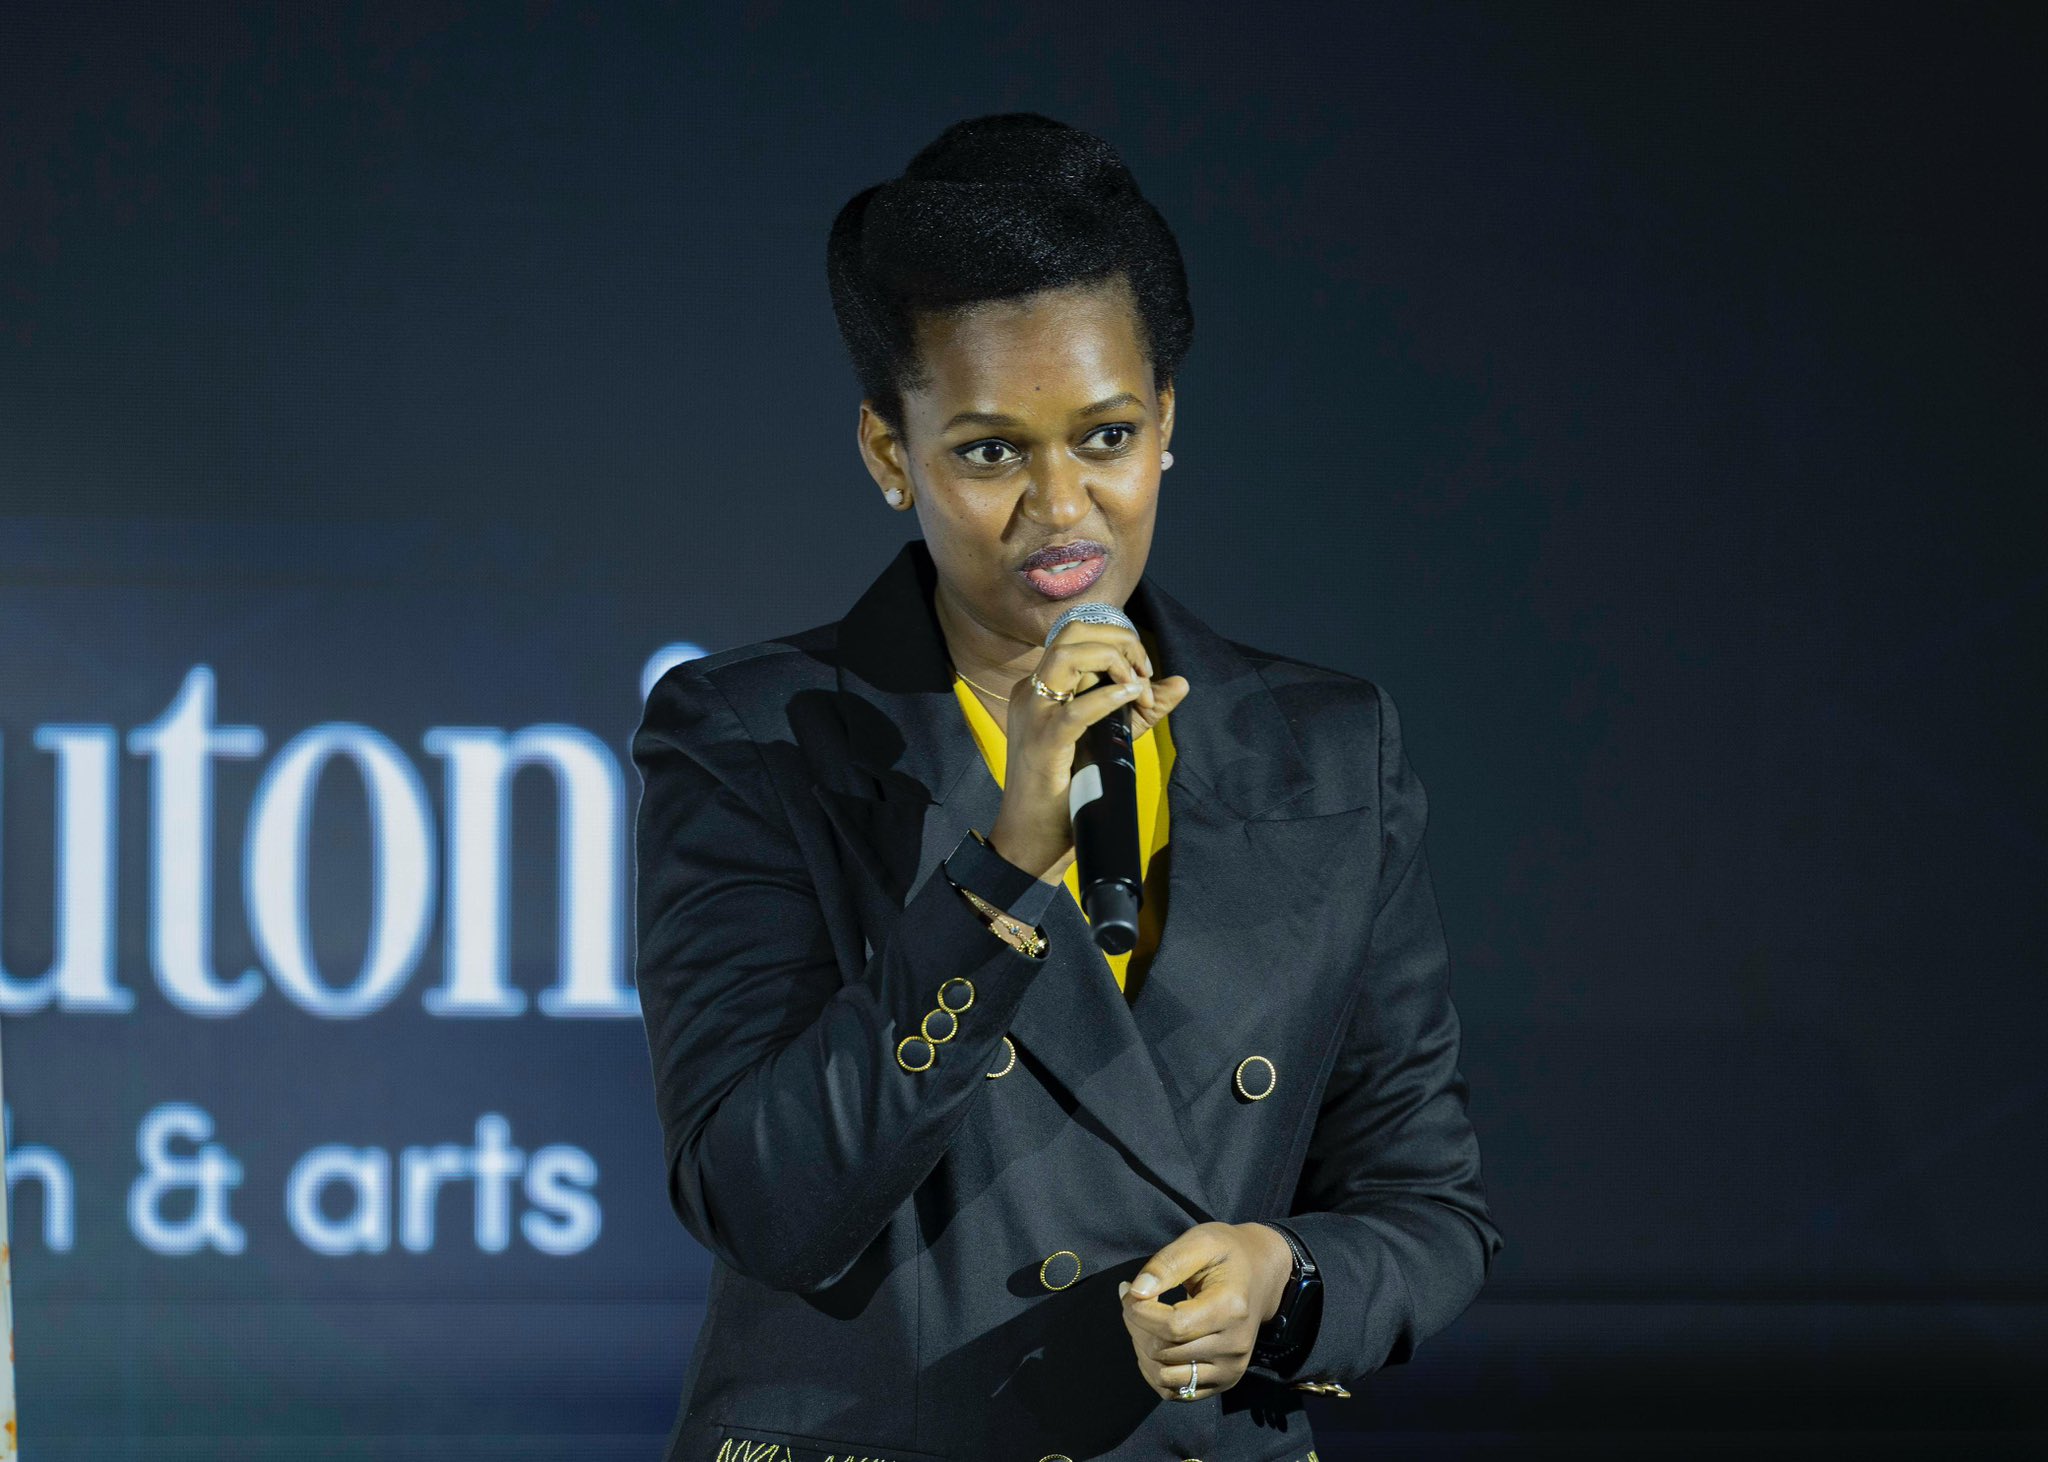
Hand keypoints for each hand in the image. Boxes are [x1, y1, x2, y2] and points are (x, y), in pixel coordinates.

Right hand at [987, 617, 1189, 881]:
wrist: (1031, 839)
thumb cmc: (1065, 793)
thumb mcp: (1110, 741)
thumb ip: (1143, 711)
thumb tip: (1181, 683)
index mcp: (1042, 689)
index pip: (1078, 637)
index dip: (1120, 643)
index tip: (1145, 676)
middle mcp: (1032, 692)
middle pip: (1072, 633)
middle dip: (1120, 642)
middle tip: (1145, 675)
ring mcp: (1034, 714)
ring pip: (1068, 655)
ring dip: (1114, 661)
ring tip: (1138, 690)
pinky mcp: (1043, 742)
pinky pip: (1077, 708)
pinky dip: (1110, 697)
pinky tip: (1133, 698)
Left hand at [1115, 1220, 1293, 1401]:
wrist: (1261, 1277)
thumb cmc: (1227, 1255)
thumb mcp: (1200, 1242)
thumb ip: (1167, 1264)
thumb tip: (1136, 1291)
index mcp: (1231, 1309)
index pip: (1172, 1327)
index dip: (1139, 1312)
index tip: (1128, 1290)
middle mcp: (1234, 1346)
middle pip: (1164, 1351)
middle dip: (1136, 1325)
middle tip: (1134, 1299)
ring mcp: (1230, 1369)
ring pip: (1164, 1376)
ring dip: (1142, 1350)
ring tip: (1143, 1322)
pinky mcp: (1224, 1382)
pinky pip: (1175, 1392)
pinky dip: (1154, 1370)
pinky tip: (1154, 1342)